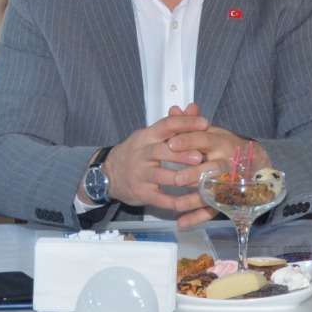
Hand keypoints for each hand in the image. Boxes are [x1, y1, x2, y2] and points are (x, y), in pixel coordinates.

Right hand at [101, 104, 260, 228]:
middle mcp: (142, 154)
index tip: (205, 124)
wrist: (107, 173)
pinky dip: (173, 202)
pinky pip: (158, 198)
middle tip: (199, 156)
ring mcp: (140, 174)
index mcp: (147, 136)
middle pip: (161, 151)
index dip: (185, 124)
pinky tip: (187, 203)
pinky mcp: (141, 193)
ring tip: (198, 180)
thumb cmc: (137, 152)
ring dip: (179, 178)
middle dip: (181, 154)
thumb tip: (194, 108)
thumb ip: (175, 123)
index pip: (166, 125)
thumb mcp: (151, 135)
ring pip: (160, 176)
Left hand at [162, 112, 269, 229]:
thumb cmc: (224, 146)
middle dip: (195, 174)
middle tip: (177, 179)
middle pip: (211, 168)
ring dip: (195, 199)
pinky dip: (197, 218)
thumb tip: (175, 109)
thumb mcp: (210, 131)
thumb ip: (191, 123)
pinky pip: (213, 210)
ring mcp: (228, 182)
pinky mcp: (227, 199)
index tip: (170, 144)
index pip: (203, 139)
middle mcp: (225, 162)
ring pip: (213, 192)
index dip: (188, 141)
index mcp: (219, 142)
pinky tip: (182, 223)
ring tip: (177, 205)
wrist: (254, 162)